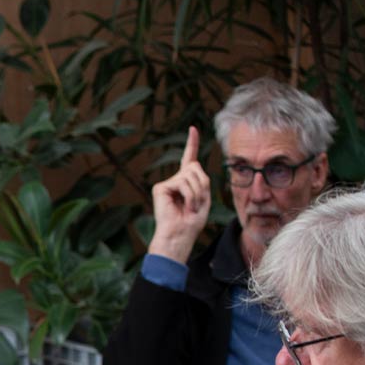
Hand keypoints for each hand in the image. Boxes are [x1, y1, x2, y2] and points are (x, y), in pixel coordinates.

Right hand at [148, 125, 210, 262]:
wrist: (179, 235)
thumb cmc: (192, 222)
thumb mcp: (204, 198)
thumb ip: (201, 179)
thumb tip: (192, 165)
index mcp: (187, 183)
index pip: (190, 159)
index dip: (192, 144)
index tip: (193, 129)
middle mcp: (175, 181)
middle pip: (196, 168)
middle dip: (202, 185)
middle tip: (197, 204)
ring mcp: (166, 184)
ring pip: (191, 175)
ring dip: (197, 192)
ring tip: (191, 207)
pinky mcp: (160, 188)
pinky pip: (183, 182)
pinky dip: (189, 195)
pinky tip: (184, 206)